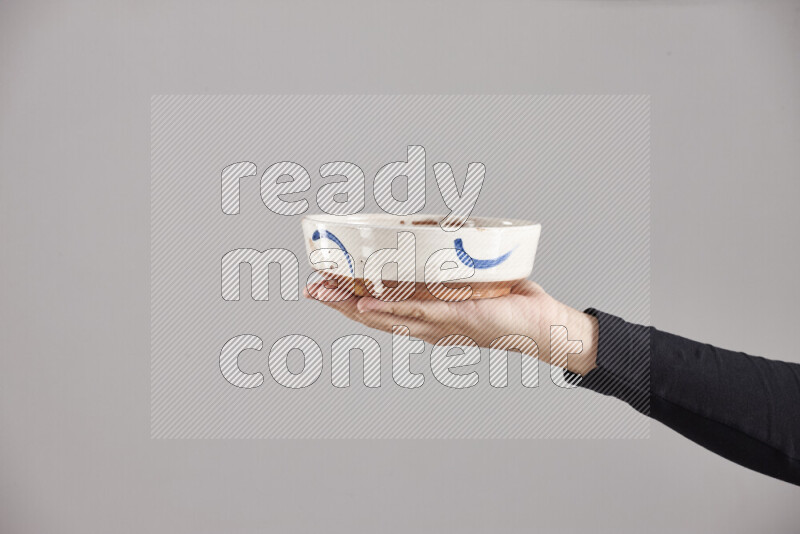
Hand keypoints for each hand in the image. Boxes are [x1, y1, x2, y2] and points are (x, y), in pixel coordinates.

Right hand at [304, 280, 598, 375]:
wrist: (544, 327)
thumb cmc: (514, 309)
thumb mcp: (476, 286)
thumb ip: (457, 270)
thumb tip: (447, 242)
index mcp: (430, 321)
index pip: (383, 312)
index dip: (351, 302)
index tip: (326, 287)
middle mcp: (430, 328)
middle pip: (374, 317)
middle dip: (339, 304)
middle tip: (311, 288)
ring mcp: (440, 326)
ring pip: (386, 316)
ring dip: (352, 306)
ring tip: (325, 293)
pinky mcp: (456, 319)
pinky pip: (416, 314)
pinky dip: (389, 310)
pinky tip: (366, 305)